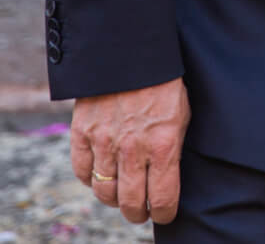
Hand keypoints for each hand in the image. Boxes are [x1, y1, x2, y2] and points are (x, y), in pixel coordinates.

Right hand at [69, 77, 189, 225]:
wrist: (130, 51)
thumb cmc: (163, 83)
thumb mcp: (181, 115)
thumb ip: (172, 149)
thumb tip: (166, 180)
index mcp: (164, 145)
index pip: (163, 199)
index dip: (165, 213)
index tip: (165, 213)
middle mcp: (133, 149)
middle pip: (131, 203)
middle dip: (139, 214)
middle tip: (141, 212)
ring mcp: (105, 142)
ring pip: (105, 192)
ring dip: (115, 200)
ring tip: (121, 197)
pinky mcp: (82, 133)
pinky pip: (83, 172)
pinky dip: (91, 179)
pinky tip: (101, 176)